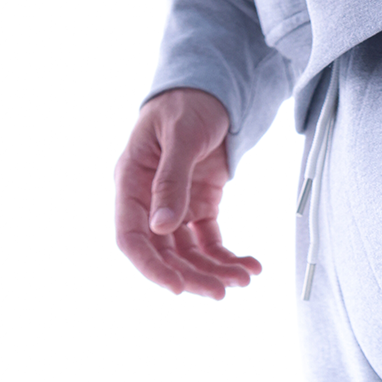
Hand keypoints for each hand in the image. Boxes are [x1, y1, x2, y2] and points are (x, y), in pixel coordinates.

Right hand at [114, 89, 261, 298]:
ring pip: (188, 254)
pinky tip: (250, 266)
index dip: (150, 267)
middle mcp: (149, 202)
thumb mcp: (181, 137)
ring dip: (214, 271)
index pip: (131, 238)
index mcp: (131, 183)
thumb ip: (171, 181)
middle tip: (220, 292)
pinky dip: (228, 257)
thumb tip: (162, 228)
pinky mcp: (199, 207)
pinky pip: (210, 242)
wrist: (211, 89)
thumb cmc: (188, 104)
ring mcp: (175, 207)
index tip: (176, 288)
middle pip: (163, 254)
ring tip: (244, 278)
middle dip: (192, 276)